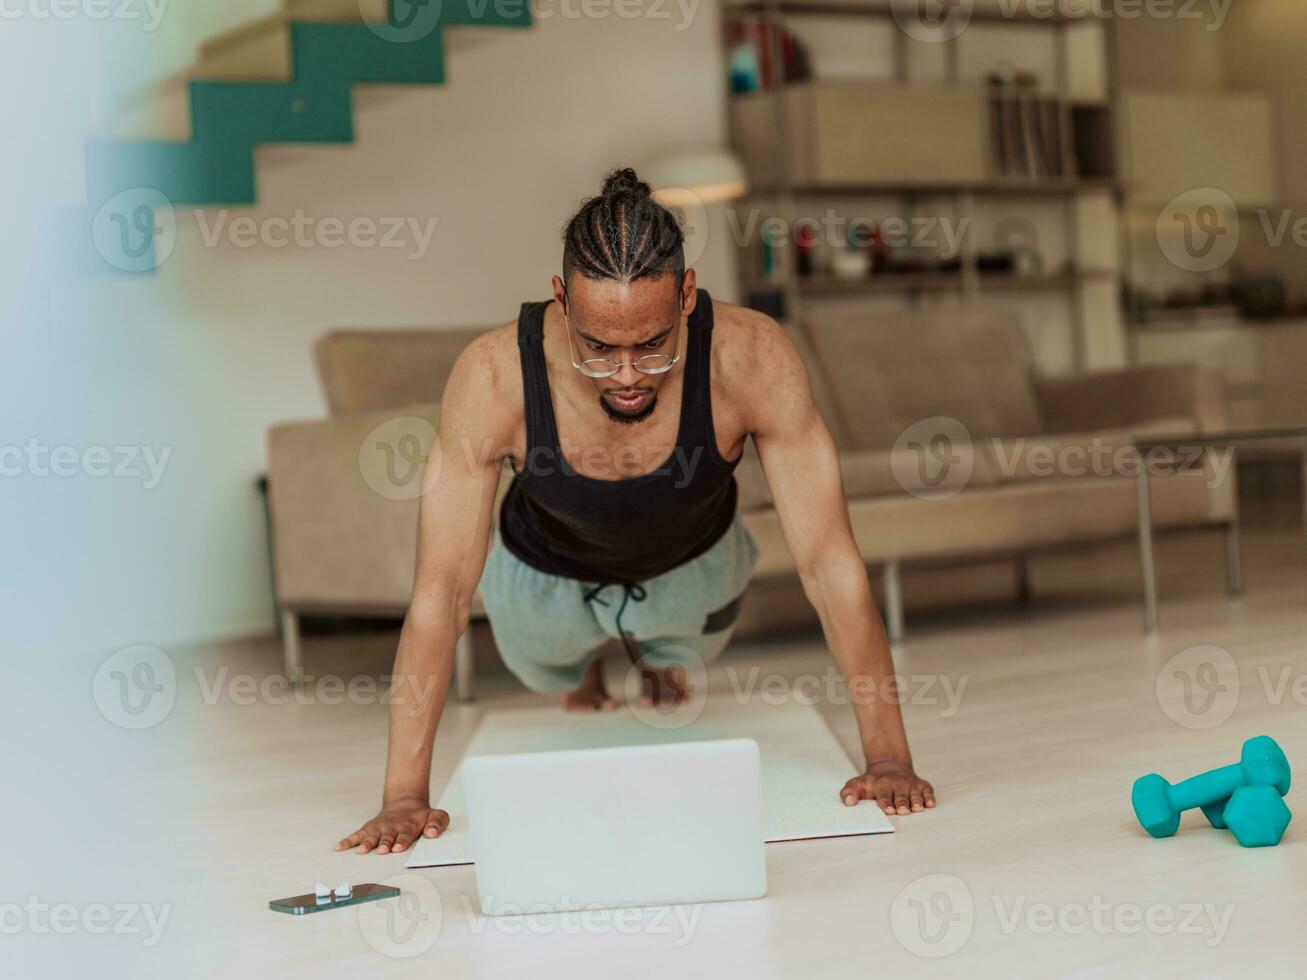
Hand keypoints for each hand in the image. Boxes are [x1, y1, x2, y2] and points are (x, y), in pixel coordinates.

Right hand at [335, 798, 449, 853]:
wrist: (405, 803)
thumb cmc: (421, 816)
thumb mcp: (436, 815)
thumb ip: (438, 823)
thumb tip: (432, 833)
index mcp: (409, 826)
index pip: (405, 834)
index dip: (402, 841)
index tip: (397, 848)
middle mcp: (392, 827)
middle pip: (388, 836)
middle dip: (384, 843)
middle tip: (382, 850)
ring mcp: (379, 827)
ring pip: (372, 835)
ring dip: (367, 843)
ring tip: (362, 851)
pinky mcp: (369, 828)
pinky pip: (357, 834)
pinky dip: (348, 841)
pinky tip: (339, 847)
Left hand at [841, 759, 935, 814]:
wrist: (889, 766)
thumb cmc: (873, 782)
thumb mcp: (857, 784)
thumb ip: (848, 792)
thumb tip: (848, 802)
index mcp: (880, 785)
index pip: (883, 795)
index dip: (885, 802)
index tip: (887, 809)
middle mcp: (896, 784)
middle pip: (900, 796)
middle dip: (901, 803)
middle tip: (902, 811)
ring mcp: (910, 784)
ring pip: (914, 794)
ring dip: (916, 801)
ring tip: (917, 808)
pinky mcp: (921, 785)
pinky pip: (927, 790)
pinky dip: (929, 796)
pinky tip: (930, 803)